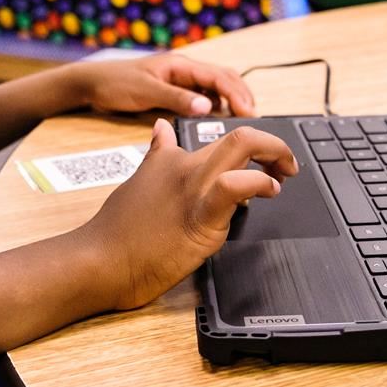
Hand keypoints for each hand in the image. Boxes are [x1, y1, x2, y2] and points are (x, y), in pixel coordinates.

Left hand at [70, 53, 257, 118]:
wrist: (92, 84)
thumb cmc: (115, 83)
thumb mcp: (146, 91)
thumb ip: (175, 98)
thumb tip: (206, 106)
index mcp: (181, 65)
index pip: (218, 77)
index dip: (237, 94)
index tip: (250, 113)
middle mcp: (184, 70)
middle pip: (224, 79)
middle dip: (242, 96)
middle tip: (255, 119)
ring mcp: (181, 80)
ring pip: (216, 88)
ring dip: (232, 101)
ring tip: (244, 121)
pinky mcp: (175, 92)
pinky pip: (203, 97)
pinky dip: (217, 108)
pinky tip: (219, 122)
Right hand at [77, 119, 296, 309]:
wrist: (101, 258)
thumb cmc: (117, 230)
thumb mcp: (138, 179)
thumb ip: (156, 154)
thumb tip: (161, 128)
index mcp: (171, 157)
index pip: (217, 138)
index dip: (247, 147)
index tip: (259, 161)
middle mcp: (186, 165)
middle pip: (239, 135)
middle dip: (273, 144)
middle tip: (285, 163)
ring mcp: (194, 187)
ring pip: (242, 146)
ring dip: (275, 155)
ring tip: (284, 175)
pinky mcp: (200, 215)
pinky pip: (234, 187)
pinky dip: (258, 184)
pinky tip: (268, 193)